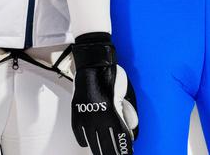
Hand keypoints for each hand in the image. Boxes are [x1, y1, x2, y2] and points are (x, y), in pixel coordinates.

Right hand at [70, 33, 137, 154]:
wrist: (93, 63)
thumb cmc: (111, 76)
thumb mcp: (126, 94)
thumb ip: (129, 113)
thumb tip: (132, 130)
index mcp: (114, 114)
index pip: (120, 139)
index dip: (124, 149)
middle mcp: (99, 119)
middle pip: (107, 146)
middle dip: (112, 154)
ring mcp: (86, 117)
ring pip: (93, 143)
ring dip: (98, 151)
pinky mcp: (76, 113)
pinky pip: (79, 133)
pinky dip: (83, 141)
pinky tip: (87, 144)